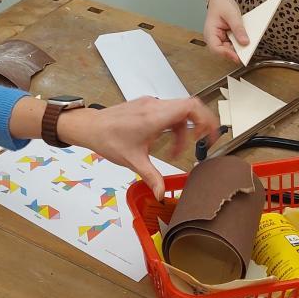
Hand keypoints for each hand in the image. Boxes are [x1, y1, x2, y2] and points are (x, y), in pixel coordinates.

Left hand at [59, 97, 219, 199]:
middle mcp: (155, 106)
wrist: (90, 127)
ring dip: (184, 130)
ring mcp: (151, 103)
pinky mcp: (146, 105)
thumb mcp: (133, 161)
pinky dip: (173, 126)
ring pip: (179, 111)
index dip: (205, 119)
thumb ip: (151, 177)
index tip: (208, 135)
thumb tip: (161, 193)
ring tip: (177, 151)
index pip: (189, 107)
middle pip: (189, 106)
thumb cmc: (108, 139)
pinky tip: (165, 143)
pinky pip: (169, 112)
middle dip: (200, 124)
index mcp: (154, 117)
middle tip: (204, 141)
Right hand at [204, 0, 246, 63]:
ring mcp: (220, 39)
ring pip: (230, 49)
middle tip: (248, 51)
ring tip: (249, 44)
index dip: (226, 54)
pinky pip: (234, 44)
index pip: (215, 48)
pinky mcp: (227, 39)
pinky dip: (240, 43)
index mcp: (210, 33)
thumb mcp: (231, 15)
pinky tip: (247, 40)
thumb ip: (238, 28)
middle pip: (224, 51)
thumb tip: (244, 42)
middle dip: (236, 51)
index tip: (238, 57)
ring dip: (239, 48)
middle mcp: (214, 39)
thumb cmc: (221, 5)